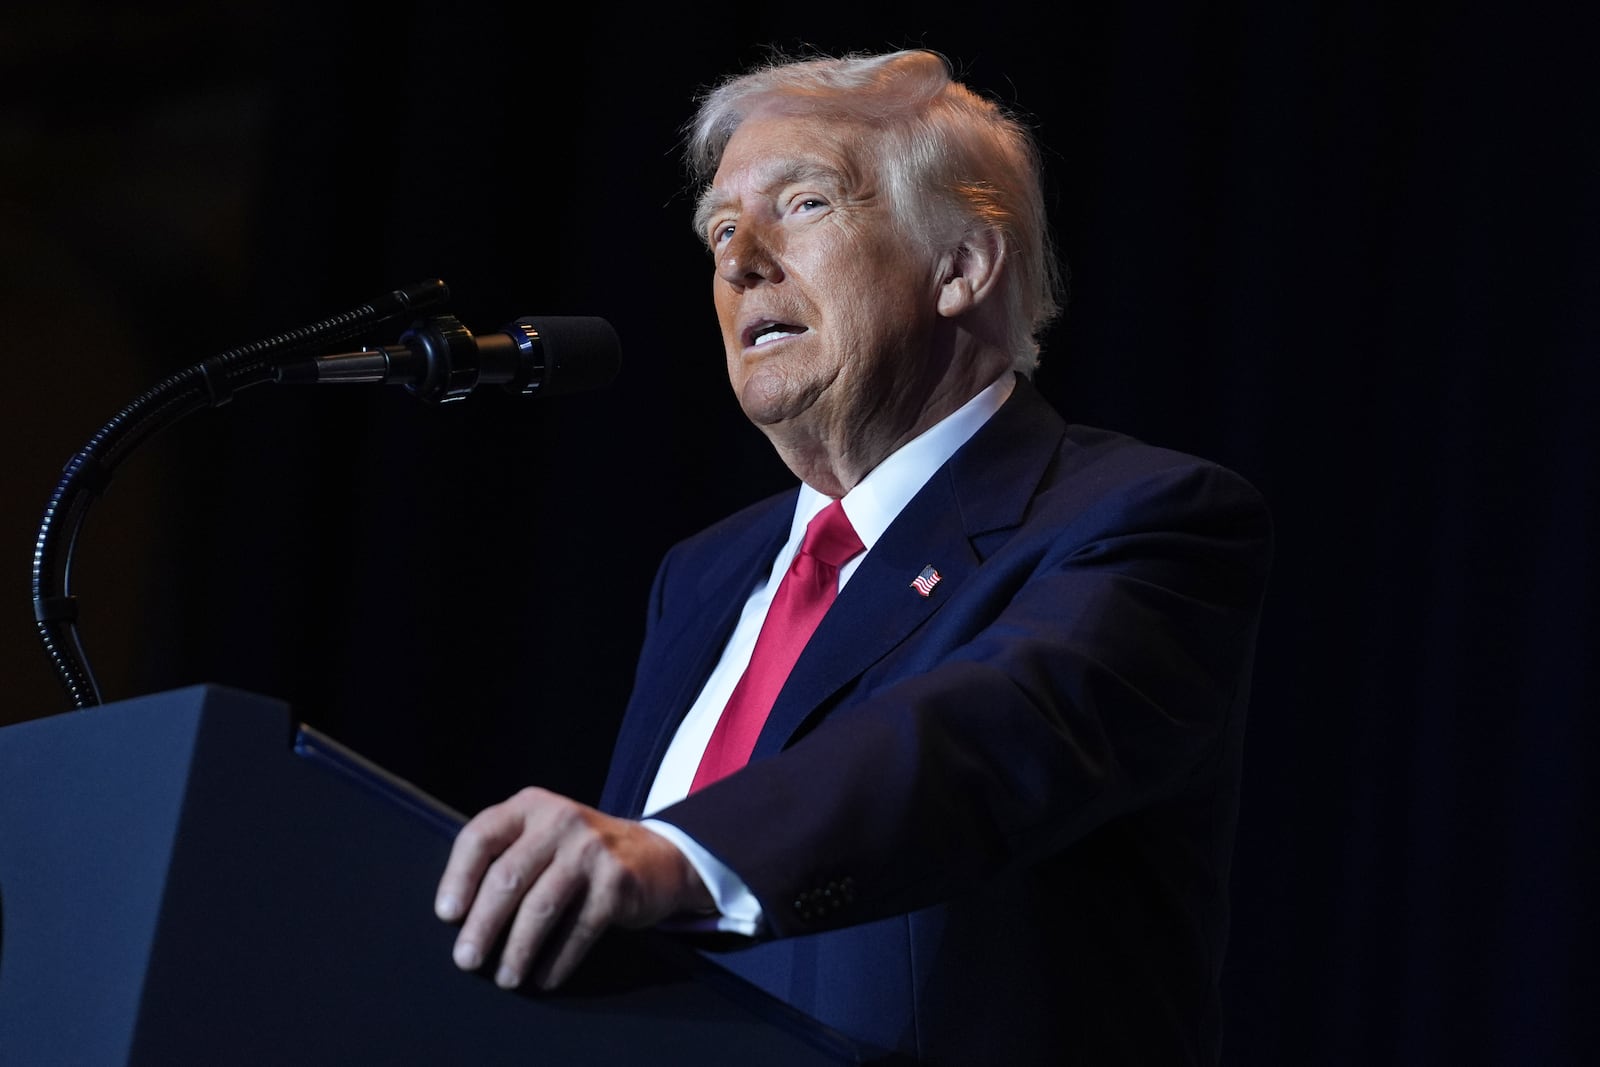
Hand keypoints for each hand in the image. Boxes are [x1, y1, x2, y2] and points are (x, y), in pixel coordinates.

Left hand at [434, 787, 713, 990]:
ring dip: (517, 950)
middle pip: (508, 877)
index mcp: (530, 806)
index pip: (480, 836)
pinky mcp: (616, 882)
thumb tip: (458, 917)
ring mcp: (591, 850)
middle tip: (466, 960)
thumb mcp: (543, 836)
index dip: (458, 877)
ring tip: (505, 979)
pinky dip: (558, 960)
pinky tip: (544, 979)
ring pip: (541, 907)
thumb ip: (505, 857)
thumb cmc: (580, 854)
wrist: (656, 856)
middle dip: (482, 925)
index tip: (447, 916)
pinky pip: (578, 929)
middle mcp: (560, 820)